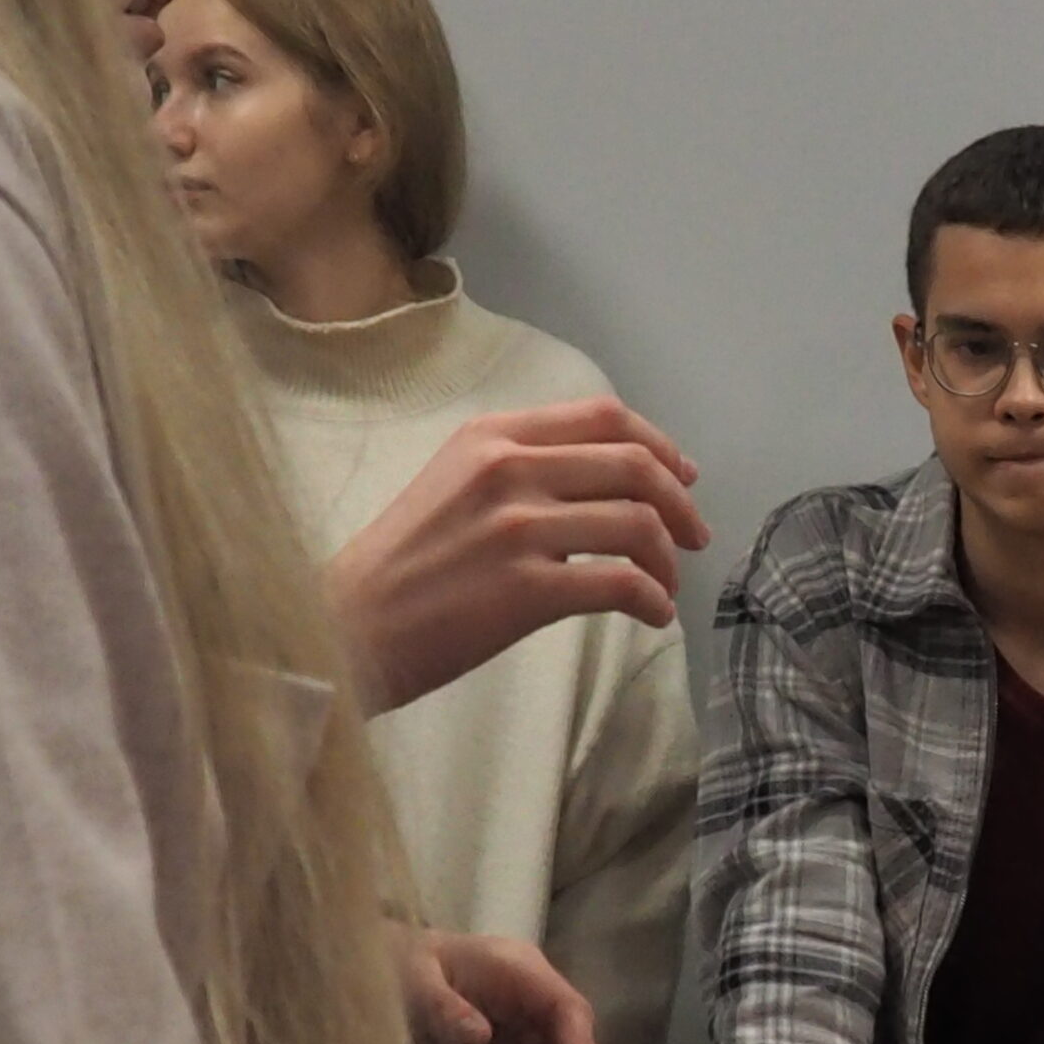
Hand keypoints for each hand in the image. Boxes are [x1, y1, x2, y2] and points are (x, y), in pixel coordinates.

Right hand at [327, 397, 710, 714]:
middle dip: (680, 504)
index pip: (604, 417)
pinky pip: (622, 584)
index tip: (683, 478)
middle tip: (695, 537)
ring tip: (667, 585)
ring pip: (637, 524)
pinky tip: (653, 616)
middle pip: (634, 466)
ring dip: (669, 560)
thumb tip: (603, 483)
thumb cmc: (402, 565)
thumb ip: (519, 467)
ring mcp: (518, 527)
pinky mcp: (525, 589)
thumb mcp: (453, 483)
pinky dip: (653, 600)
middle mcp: (509, 468)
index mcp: (493, 435)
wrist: (347, 626)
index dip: (659, 445)